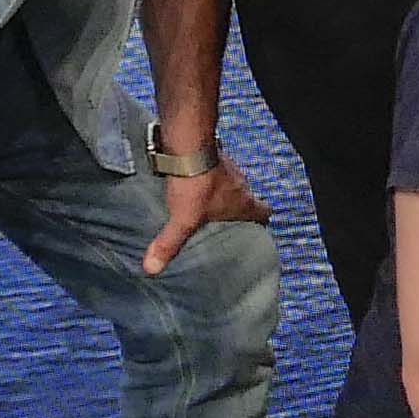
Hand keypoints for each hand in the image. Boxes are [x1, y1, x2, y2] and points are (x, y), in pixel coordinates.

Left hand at [141, 155, 268, 275]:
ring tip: (203, 200)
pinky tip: (192, 179)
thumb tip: (153, 268)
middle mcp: (242, 185)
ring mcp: (230, 168)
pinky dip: (208, 174)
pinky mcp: (216, 154)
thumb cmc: (196, 186)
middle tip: (221, 217)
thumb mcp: (183, 221)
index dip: (260, 220)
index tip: (252, 227)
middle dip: (236, 207)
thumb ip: (169, 244)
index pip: (265, 213)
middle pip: (247, 198)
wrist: (189, 149)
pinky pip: (217, 167)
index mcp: (243, 204)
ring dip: (221, 189)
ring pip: (232, 182)